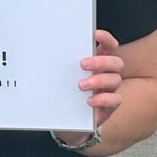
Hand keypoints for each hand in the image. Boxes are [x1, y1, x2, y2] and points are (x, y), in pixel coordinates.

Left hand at [56, 29, 123, 145]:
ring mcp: (109, 90)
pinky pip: (115, 100)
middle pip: (115, 62)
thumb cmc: (64, 93)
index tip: (95, 34)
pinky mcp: (109, 106)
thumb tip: (41, 48)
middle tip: (82, 64)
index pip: (108, 46)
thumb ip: (59, 63)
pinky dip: (103, 99)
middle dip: (100, 61)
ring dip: (98, 80)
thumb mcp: (60, 77)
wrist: (66, 121)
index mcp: (96, 62)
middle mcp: (105, 74)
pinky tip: (89, 101)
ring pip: (115, 79)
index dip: (106, 39)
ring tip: (81, 85)